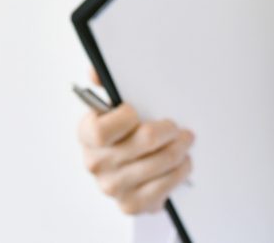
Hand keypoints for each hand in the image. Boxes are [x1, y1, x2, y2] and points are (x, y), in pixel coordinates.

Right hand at [78, 70, 193, 214]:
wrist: (127, 164)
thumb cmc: (124, 129)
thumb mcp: (115, 103)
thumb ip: (107, 82)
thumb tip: (97, 70)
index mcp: (88, 134)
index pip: (102, 129)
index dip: (126, 118)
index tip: (138, 111)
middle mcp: (96, 163)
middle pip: (144, 142)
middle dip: (169, 131)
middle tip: (180, 128)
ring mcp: (112, 186)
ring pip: (160, 164)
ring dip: (179, 151)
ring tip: (186, 142)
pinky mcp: (131, 204)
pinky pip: (163, 189)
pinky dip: (179, 173)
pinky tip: (183, 163)